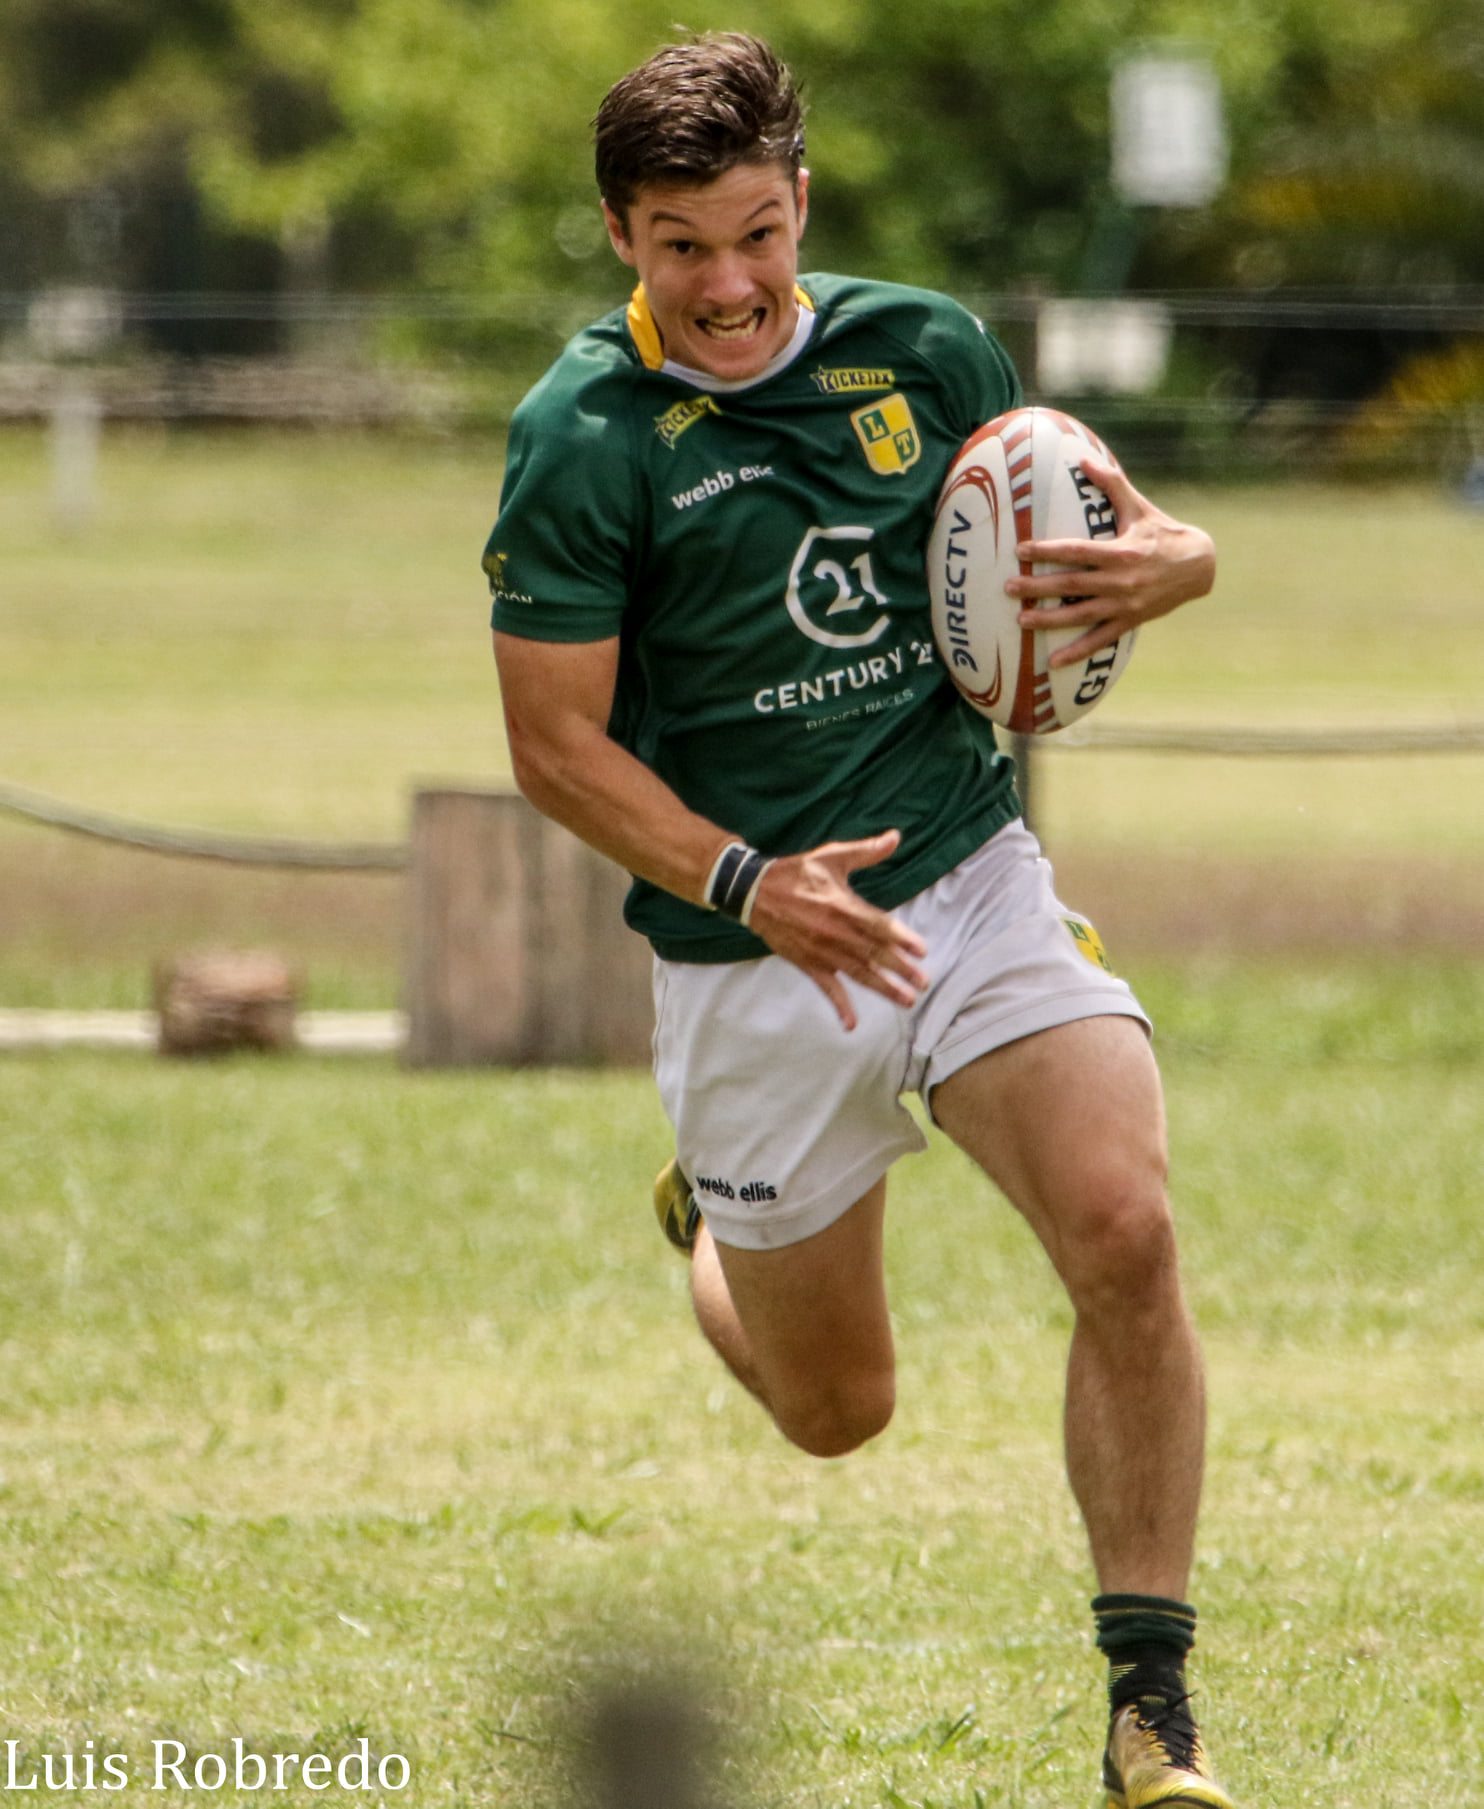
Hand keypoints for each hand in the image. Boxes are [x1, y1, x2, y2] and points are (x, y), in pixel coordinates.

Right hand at [747, 829, 929, 1031]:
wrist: (754, 892)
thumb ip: (866, 851)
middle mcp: (835, 933)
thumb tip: (895, 837)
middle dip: (901, 970)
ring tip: (905, 1001)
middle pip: (874, 954)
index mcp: (844, 906)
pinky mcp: (807, 963)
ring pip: (858, 973)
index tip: (921, 951)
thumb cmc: (796, 873)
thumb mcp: (831, 857)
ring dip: (883, 988)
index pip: (879, 926)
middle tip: (923, 983)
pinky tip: (851, 1023)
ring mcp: (821, 951)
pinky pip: (826, 988)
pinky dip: (839, 1005)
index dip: (902, 939)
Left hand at [1005, 455, 1215, 668]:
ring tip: (1021, 621)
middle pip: (1071, 585)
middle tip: (1008, 588)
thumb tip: (1084, 459)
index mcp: (1121, 552)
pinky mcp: (1129, 622)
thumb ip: (1112, 484)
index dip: (1047, 551)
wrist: (1199, 567)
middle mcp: (1120, 581)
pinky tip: (1052, 662)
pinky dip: (1077, 652)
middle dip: (1037, 587)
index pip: (1076, 551)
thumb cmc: (1163, 532)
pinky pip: (1099, 640)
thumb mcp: (1139, 507)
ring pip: (1080, 615)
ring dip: (1049, 620)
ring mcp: (1124, 605)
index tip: (1021, 550)